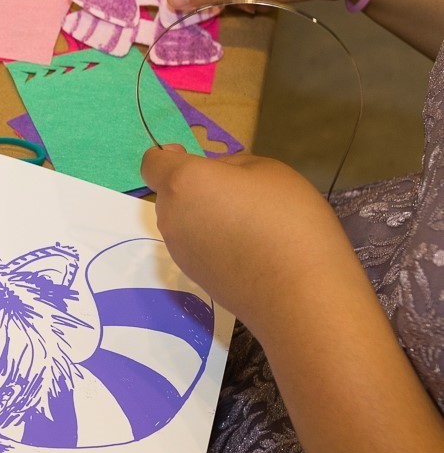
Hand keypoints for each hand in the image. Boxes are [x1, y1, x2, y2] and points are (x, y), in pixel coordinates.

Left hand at [140, 146, 361, 341]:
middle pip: (170, 193)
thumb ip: (232, 166)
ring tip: (247, 225)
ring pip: (182, 221)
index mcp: (184, 182)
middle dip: (195, 188)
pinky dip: (210, 242)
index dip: (168, 158)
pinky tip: (246, 250)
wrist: (299, 295)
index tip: (193, 160)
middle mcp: (170, 216)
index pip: (152, 164)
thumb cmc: (288, 220)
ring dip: (202, 216)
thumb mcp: (269, 171)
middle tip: (237, 194)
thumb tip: (216, 176)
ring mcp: (178, 250)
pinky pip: (194, 246)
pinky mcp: (192, 276)